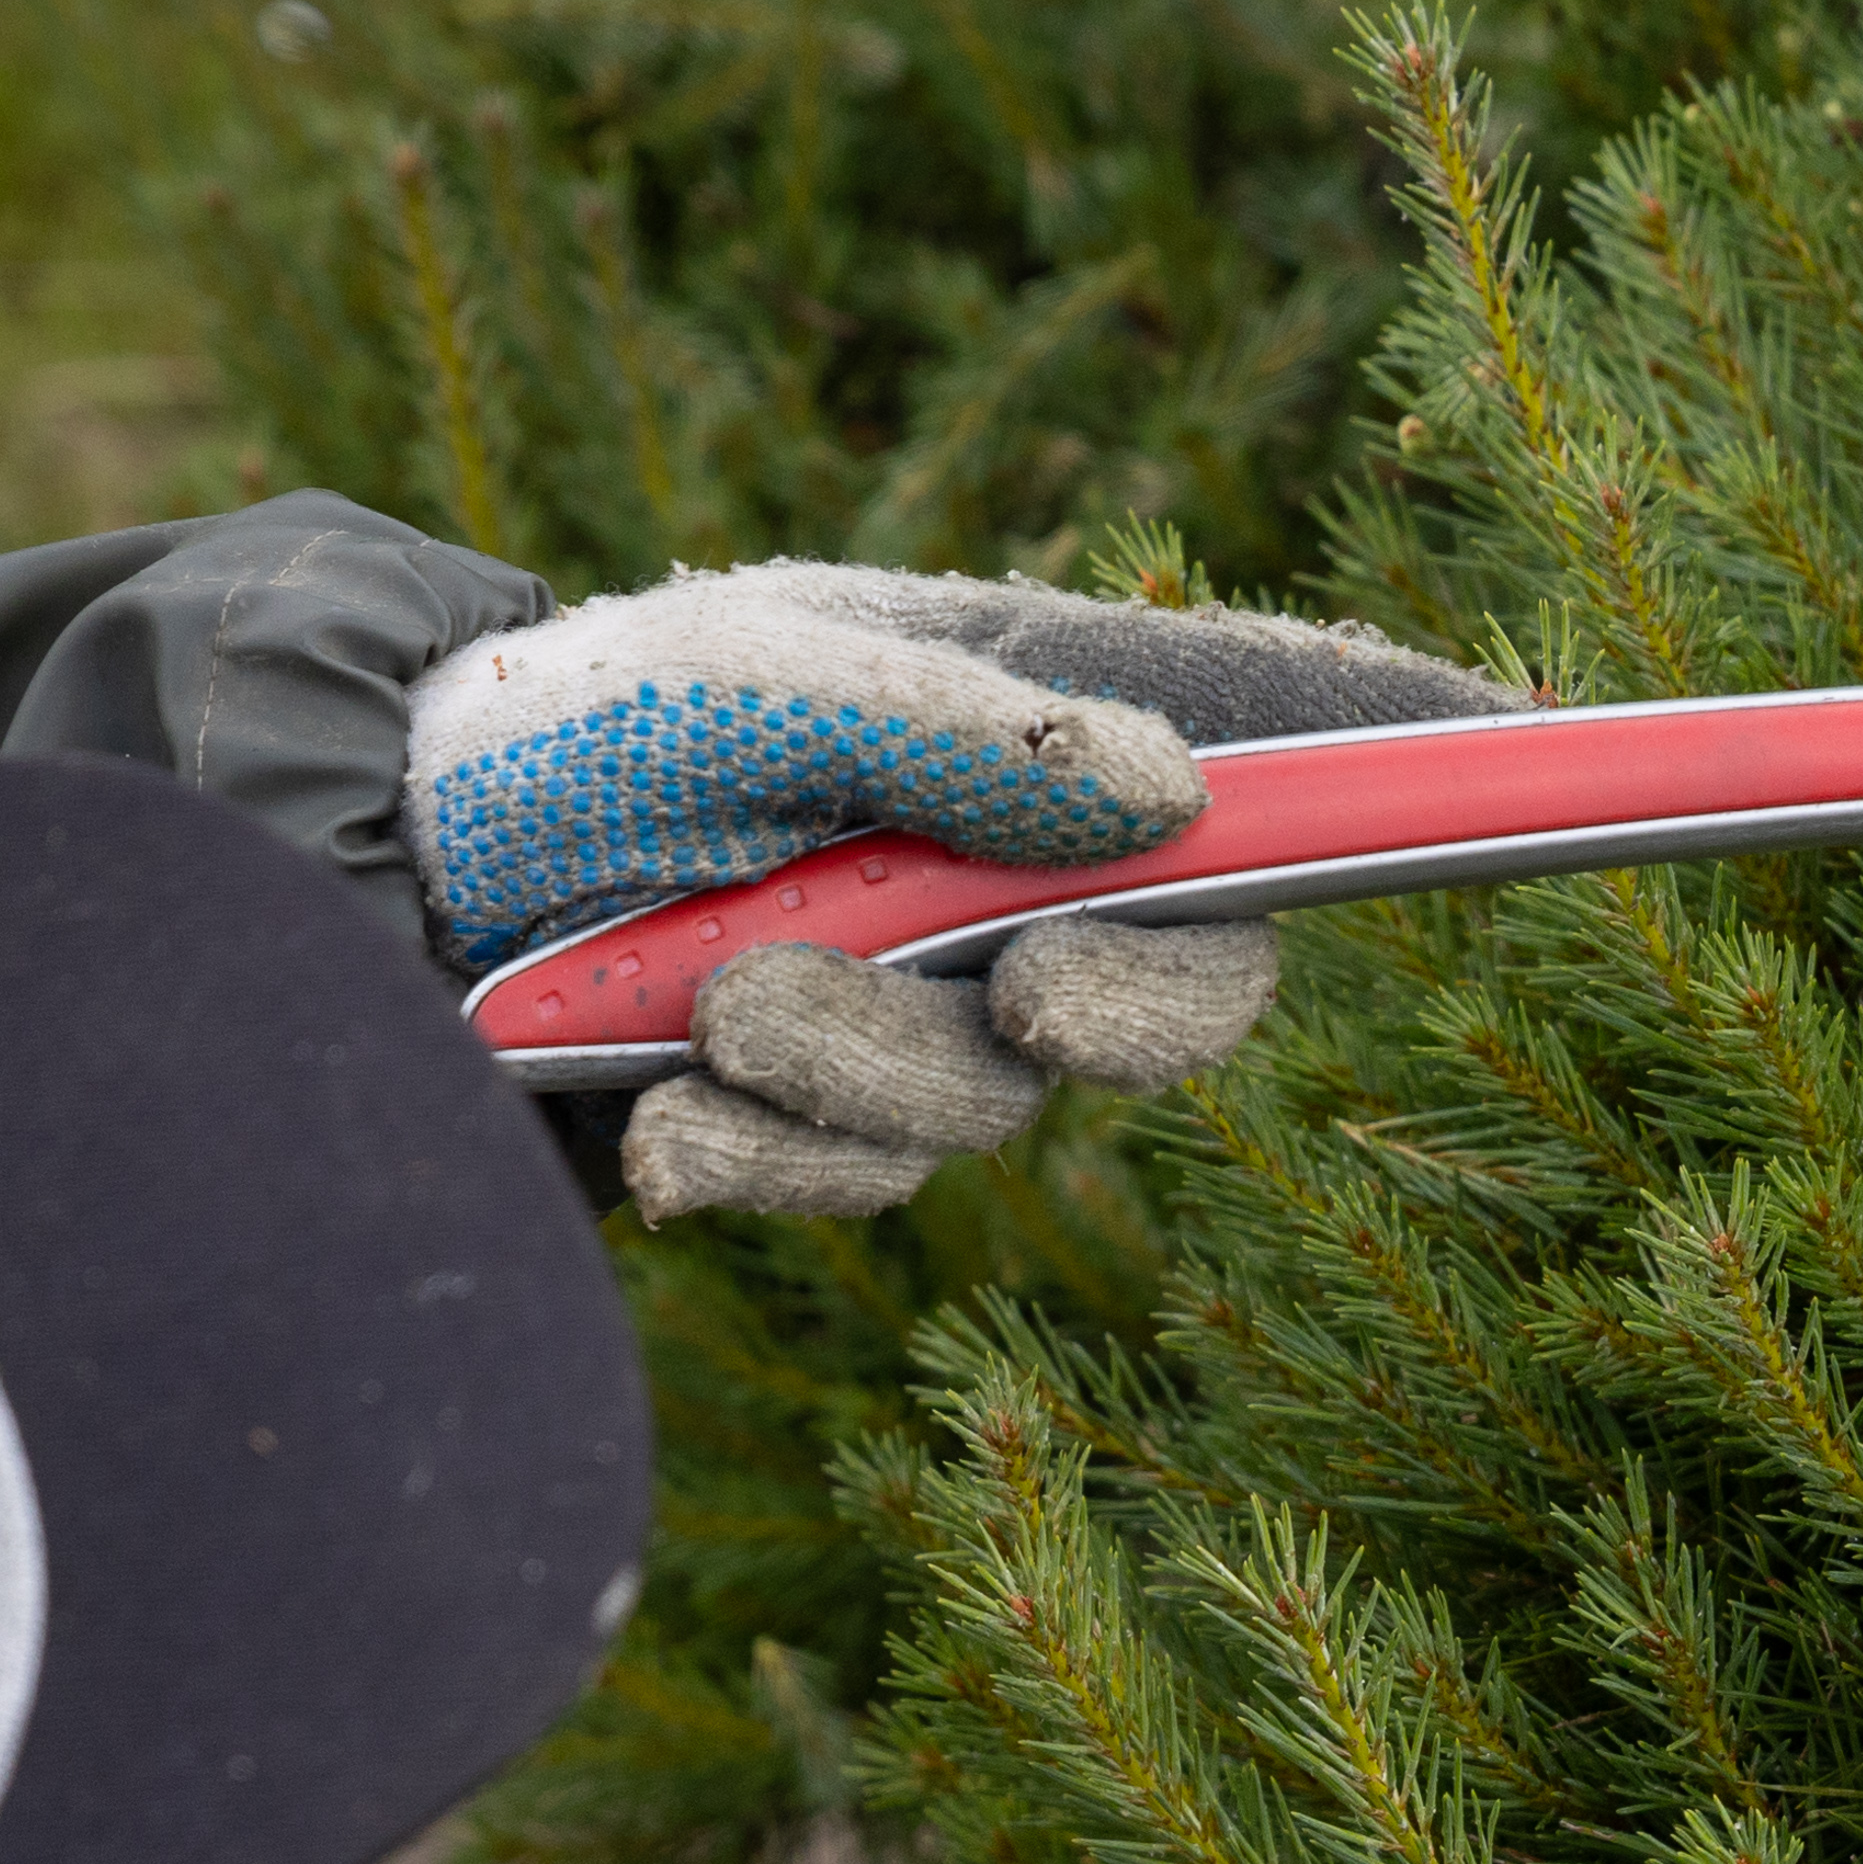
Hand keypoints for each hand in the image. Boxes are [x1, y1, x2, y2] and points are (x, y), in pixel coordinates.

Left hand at [396, 562, 1507, 1220]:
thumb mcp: (750, 675)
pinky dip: (766, 1158)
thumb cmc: (562, 728)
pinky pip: (860, 1188)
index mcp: (1008, 714)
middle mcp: (989, 867)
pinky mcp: (805, 1126)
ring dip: (869, 1075)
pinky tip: (665, 1113)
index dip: (1402, 743)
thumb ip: (955, 729)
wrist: (337, 881)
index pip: (1260, 729)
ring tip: (717, 1010)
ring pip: (1000, 1105)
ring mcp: (904, 1005)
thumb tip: (1168, 798)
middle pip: (1193, 975)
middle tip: (1036, 996)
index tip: (1525, 737)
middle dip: (1135, 1008)